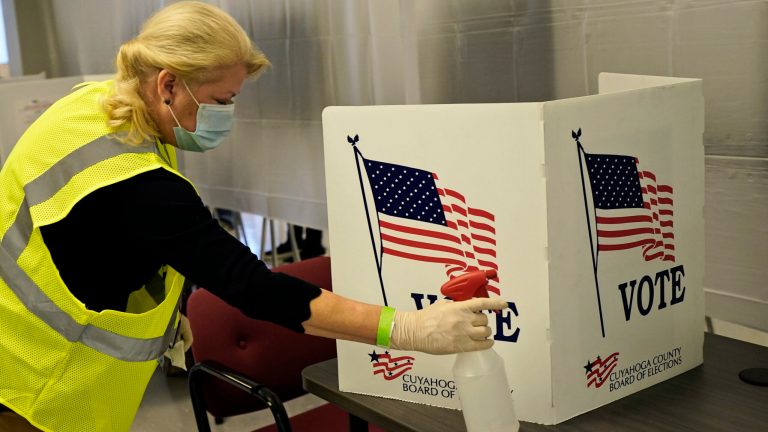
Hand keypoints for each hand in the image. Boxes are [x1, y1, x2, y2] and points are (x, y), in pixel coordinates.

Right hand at [390, 298, 507, 353]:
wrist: (415, 331)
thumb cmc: (425, 318)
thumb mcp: (442, 304)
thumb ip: (456, 305)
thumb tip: (466, 307)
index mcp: (459, 307)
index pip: (483, 303)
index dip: (496, 303)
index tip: (504, 304)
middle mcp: (464, 320)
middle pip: (485, 319)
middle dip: (483, 321)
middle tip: (477, 322)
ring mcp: (463, 333)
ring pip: (485, 332)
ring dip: (485, 332)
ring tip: (480, 332)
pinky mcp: (461, 346)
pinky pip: (481, 345)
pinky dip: (487, 343)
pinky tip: (487, 342)